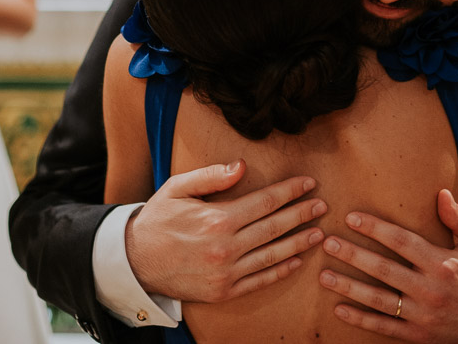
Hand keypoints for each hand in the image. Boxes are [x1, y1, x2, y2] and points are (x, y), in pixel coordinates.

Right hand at [125, 159, 327, 302]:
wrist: (134, 261)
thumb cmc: (157, 220)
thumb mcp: (177, 188)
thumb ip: (211, 176)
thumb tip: (242, 166)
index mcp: (217, 219)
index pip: (265, 201)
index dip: (290, 191)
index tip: (308, 183)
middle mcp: (226, 247)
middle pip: (275, 227)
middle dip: (302, 214)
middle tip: (322, 205)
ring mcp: (226, 272)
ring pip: (272, 255)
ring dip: (299, 243)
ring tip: (319, 232)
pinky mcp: (224, 291)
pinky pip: (260, 280)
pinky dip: (281, 270)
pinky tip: (296, 261)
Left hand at [318, 189, 457, 342]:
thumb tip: (441, 194)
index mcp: (442, 264)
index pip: (402, 242)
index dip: (375, 229)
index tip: (351, 217)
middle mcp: (431, 291)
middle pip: (385, 271)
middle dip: (354, 255)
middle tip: (328, 242)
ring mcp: (423, 316)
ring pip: (379, 301)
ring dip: (349, 287)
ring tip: (324, 274)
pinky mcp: (418, 336)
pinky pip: (384, 327)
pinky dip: (361, 319)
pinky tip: (339, 308)